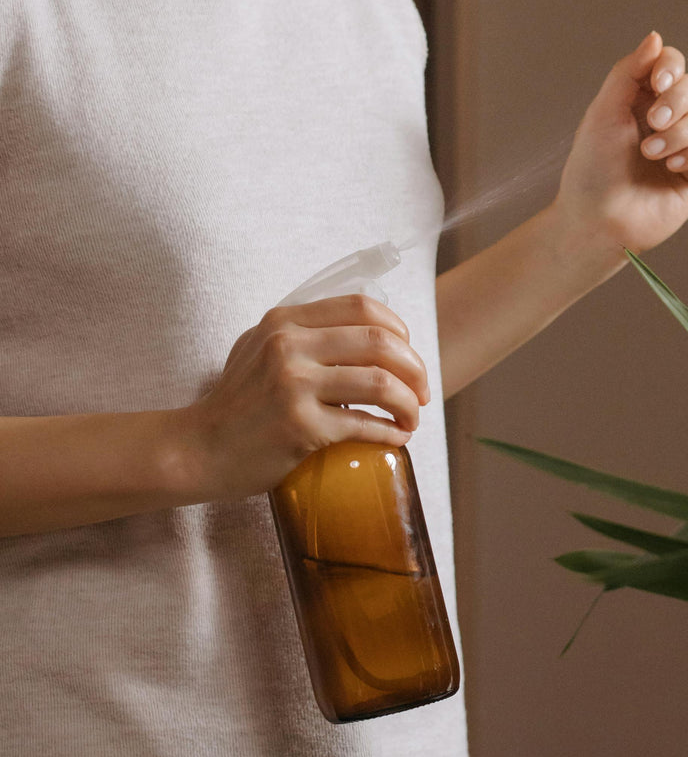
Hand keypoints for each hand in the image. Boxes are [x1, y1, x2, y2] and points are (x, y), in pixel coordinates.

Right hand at [182, 294, 431, 500]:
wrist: (196, 449)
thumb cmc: (235, 404)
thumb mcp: (257, 348)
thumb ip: (299, 333)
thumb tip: (362, 330)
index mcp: (284, 322)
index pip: (361, 307)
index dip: (398, 329)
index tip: (408, 353)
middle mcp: (289, 347)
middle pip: (381, 343)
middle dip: (416, 369)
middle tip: (423, 392)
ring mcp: (294, 387)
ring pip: (382, 384)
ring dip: (410, 404)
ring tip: (413, 418)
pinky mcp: (302, 428)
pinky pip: (366, 425)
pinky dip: (391, 433)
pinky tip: (396, 438)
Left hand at [552, 31, 687, 255]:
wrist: (597, 221)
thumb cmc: (592, 168)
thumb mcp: (603, 112)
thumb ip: (629, 71)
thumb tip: (656, 37)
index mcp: (640, 100)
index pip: (671, 65)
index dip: (671, 67)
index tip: (657, 83)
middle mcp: (666, 120)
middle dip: (676, 101)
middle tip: (652, 123)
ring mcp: (684, 147)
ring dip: (680, 133)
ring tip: (651, 154)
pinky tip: (671, 166)